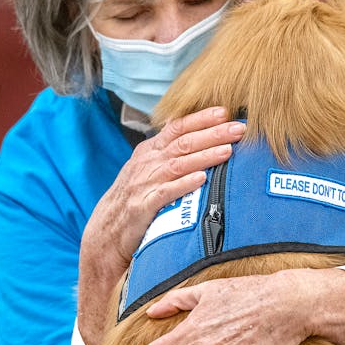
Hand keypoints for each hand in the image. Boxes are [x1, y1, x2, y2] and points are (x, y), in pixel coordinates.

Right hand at [77, 107, 245, 344]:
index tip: (224, 112)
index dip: (200, 119)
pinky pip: (166, 192)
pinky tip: (202, 179)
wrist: (105, 233)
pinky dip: (184, 184)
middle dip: (212, 133)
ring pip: (178, 164)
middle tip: (238, 128)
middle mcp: (146, 163)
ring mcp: (143, 184)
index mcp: (149, 152)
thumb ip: (166, 153)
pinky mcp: (142, 206)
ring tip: (227, 150)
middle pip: (183, 143)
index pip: (177, 128)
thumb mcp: (146, 170)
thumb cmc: (133, 200)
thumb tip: (190, 133)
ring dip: (204, 156)